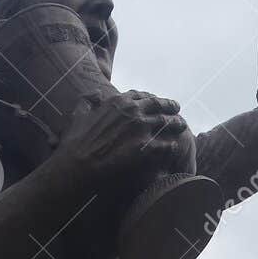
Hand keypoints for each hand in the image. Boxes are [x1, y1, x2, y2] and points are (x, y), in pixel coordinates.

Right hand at [55, 90, 194, 184]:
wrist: (78, 165)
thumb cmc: (74, 143)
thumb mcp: (77, 115)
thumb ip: (87, 101)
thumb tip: (95, 94)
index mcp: (118, 102)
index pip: (140, 96)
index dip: (149, 98)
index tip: (155, 101)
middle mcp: (133, 111)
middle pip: (158, 105)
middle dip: (169, 105)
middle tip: (176, 108)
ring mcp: (141, 128)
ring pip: (166, 122)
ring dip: (175, 123)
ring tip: (182, 126)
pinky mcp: (147, 147)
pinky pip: (166, 144)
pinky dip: (172, 145)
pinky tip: (175, 147)